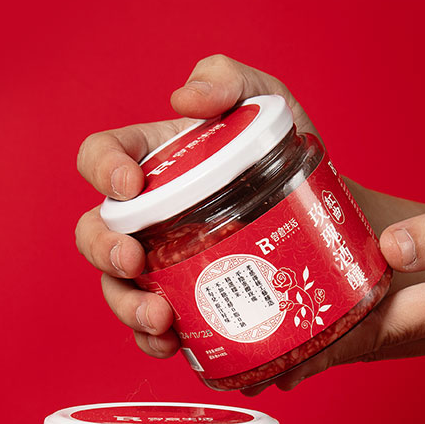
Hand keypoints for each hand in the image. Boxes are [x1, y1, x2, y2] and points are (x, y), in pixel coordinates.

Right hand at [75, 54, 316, 360]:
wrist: (331, 222)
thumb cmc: (285, 156)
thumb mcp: (268, 103)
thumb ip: (229, 79)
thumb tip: (185, 97)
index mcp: (152, 162)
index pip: (101, 156)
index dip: (102, 168)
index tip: (130, 185)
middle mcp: (145, 217)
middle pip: (93, 232)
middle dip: (103, 249)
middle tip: (133, 259)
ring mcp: (159, 264)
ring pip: (117, 288)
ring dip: (127, 307)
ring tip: (160, 318)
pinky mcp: (184, 304)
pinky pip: (152, 331)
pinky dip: (155, 341)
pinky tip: (173, 344)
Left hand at [273, 175, 424, 389]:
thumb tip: (389, 250)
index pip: (383, 330)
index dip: (328, 346)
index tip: (281, 360)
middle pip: (372, 348)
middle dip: (312, 355)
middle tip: (251, 359)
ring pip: (385, 348)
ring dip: (333, 349)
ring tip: (271, 347)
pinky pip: (404, 339)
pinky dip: (363, 337)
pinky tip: (331, 327)